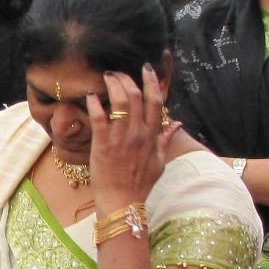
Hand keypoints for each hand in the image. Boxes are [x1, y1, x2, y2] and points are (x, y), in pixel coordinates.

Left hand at [88, 65, 174, 207]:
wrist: (123, 201)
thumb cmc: (140, 182)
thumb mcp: (160, 161)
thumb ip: (166, 139)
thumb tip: (177, 123)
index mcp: (152, 136)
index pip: (156, 102)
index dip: (151, 81)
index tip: (146, 68)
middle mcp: (138, 133)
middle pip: (137, 96)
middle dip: (127, 78)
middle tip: (117, 71)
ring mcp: (121, 138)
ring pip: (120, 102)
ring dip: (113, 85)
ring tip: (106, 76)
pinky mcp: (103, 144)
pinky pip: (99, 117)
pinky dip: (94, 103)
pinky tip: (90, 95)